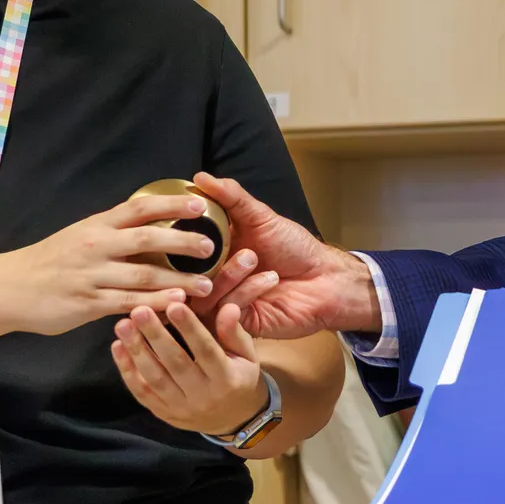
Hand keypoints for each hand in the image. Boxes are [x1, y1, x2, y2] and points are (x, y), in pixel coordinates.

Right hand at [0, 193, 218, 335]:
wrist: (11, 287)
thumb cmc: (52, 260)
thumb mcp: (81, 235)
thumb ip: (114, 231)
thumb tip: (151, 222)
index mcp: (98, 225)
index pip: (140, 208)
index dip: (172, 205)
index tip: (200, 205)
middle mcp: (97, 245)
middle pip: (147, 239)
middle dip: (182, 242)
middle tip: (212, 246)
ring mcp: (93, 275)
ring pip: (143, 276)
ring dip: (178, 280)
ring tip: (206, 285)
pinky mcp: (88, 303)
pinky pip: (128, 303)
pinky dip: (154, 304)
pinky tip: (175, 306)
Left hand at [111, 301, 267, 437]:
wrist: (233, 420)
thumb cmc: (239, 377)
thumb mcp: (246, 355)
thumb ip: (234, 332)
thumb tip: (227, 306)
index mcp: (226, 379)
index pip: (206, 351)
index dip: (190, 329)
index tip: (174, 305)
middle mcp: (203, 396)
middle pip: (175, 363)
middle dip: (155, 335)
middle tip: (139, 310)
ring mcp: (180, 407)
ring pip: (155, 378)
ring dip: (136, 351)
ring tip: (122, 326)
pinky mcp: (163, 413)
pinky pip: (142, 393)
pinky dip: (127, 371)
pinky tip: (117, 348)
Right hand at [190, 172, 382, 338]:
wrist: (325, 279)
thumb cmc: (294, 247)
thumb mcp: (261, 217)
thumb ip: (231, 198)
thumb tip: (200, 177)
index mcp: (212, 255)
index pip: (180, 253)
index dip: (179, 243)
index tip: (186, 227)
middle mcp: (213, 280)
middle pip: (185, 279)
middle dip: (203, 262)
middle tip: (234, 246)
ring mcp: (224, 304)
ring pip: (204, 297)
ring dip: (230, 276)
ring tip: (255, 260)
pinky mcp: (239, 326)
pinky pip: (226, 315)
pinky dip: (245, 295)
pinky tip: (269, 280)